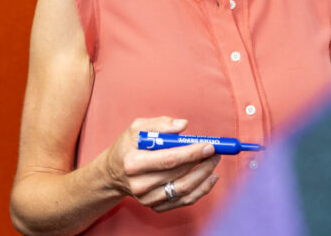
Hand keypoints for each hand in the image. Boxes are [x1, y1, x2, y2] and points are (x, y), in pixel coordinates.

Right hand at [103, 117, 220, 211]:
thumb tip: (183, 125)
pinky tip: (210, 177)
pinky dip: (201, 190)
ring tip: (214, 162)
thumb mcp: (137, 128)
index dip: (191, 153)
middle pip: (178, 175)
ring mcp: (147, 198)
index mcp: (133, 163)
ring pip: (184, 190)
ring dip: (204, 176)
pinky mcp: (155, 206)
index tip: (209, 145)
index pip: (168, 159)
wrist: (114, 172)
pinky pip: (184, 201)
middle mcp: (139, 184)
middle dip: (202, 162)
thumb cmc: (128, 146)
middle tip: (216, 150)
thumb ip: (160, 124)